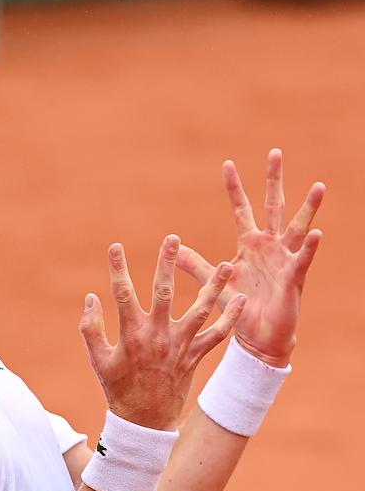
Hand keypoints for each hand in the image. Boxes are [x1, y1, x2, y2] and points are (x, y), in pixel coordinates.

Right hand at [80, 235, 245, 430]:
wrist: (144, 421)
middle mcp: (157, 336)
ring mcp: (179, 346)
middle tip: (172, 238)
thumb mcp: (98, 359)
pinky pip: (217, 336)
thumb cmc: (118, 388)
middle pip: (163, 292)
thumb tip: (91, 298)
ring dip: (214, 286)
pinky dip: (231, 319)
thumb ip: (91, 328)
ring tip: (227, 264)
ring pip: (199, 310)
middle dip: (167, 263)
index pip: (122, 294)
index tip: (116, 246)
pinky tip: (242, 301)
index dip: (117, 268)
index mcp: (131, 334)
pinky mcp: (195, 356)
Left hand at [176, 149, 323, 367]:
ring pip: (296, 227)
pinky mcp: (292, 278)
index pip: (241, 209)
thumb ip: (195, 265)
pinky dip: (308, 247)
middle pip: (271, 207)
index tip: (227, 163)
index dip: (234, 188)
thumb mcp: (213, 283)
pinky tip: (316, 234)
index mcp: (248, 245)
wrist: (257, 336)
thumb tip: (172, 248)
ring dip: (307, 208)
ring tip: (318, 187)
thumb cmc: (239, 308)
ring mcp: (283, 259)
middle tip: (275, 153)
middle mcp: (268, 246)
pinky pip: (302, 259)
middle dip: (273, 180)